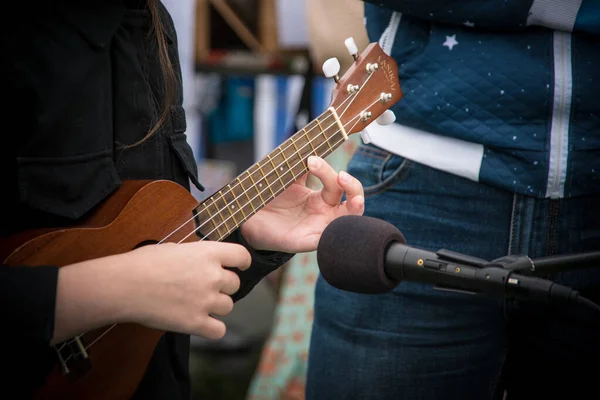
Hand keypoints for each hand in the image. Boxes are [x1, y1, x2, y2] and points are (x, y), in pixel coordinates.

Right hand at [54, 241, 250, 342]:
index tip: (239, 267)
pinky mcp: (196, 322)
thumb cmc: (143, 264)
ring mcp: (206, 300)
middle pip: (235, 285)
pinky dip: (212, 329)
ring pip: (228, 307)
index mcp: (208, 253)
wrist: (124, 286)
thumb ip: (196, 255)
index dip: (242, 263)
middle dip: (223, 287)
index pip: (242, 256)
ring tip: (196, 304)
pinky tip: (200, 323)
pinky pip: (219, 330)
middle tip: (204, 288)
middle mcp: (212, 276)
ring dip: (216, 307)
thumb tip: (203, 261)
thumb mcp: (174, 248)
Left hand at [240, 156, 363, 252]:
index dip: (326, 170)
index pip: (335, 182)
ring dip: (356, 208)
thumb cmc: (268, 200)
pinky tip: (335, 225)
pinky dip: (335, 233)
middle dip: (352, 185)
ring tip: (356, 199)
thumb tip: (304, 145)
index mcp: (319, 197)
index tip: (310, 160)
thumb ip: (295, 165)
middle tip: (341, 175)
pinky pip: (327, 240)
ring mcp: (319, 227)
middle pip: (352, 198)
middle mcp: (324, 211)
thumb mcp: (282, 180)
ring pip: (348, 220)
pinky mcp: (308, 241)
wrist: (250, 221)